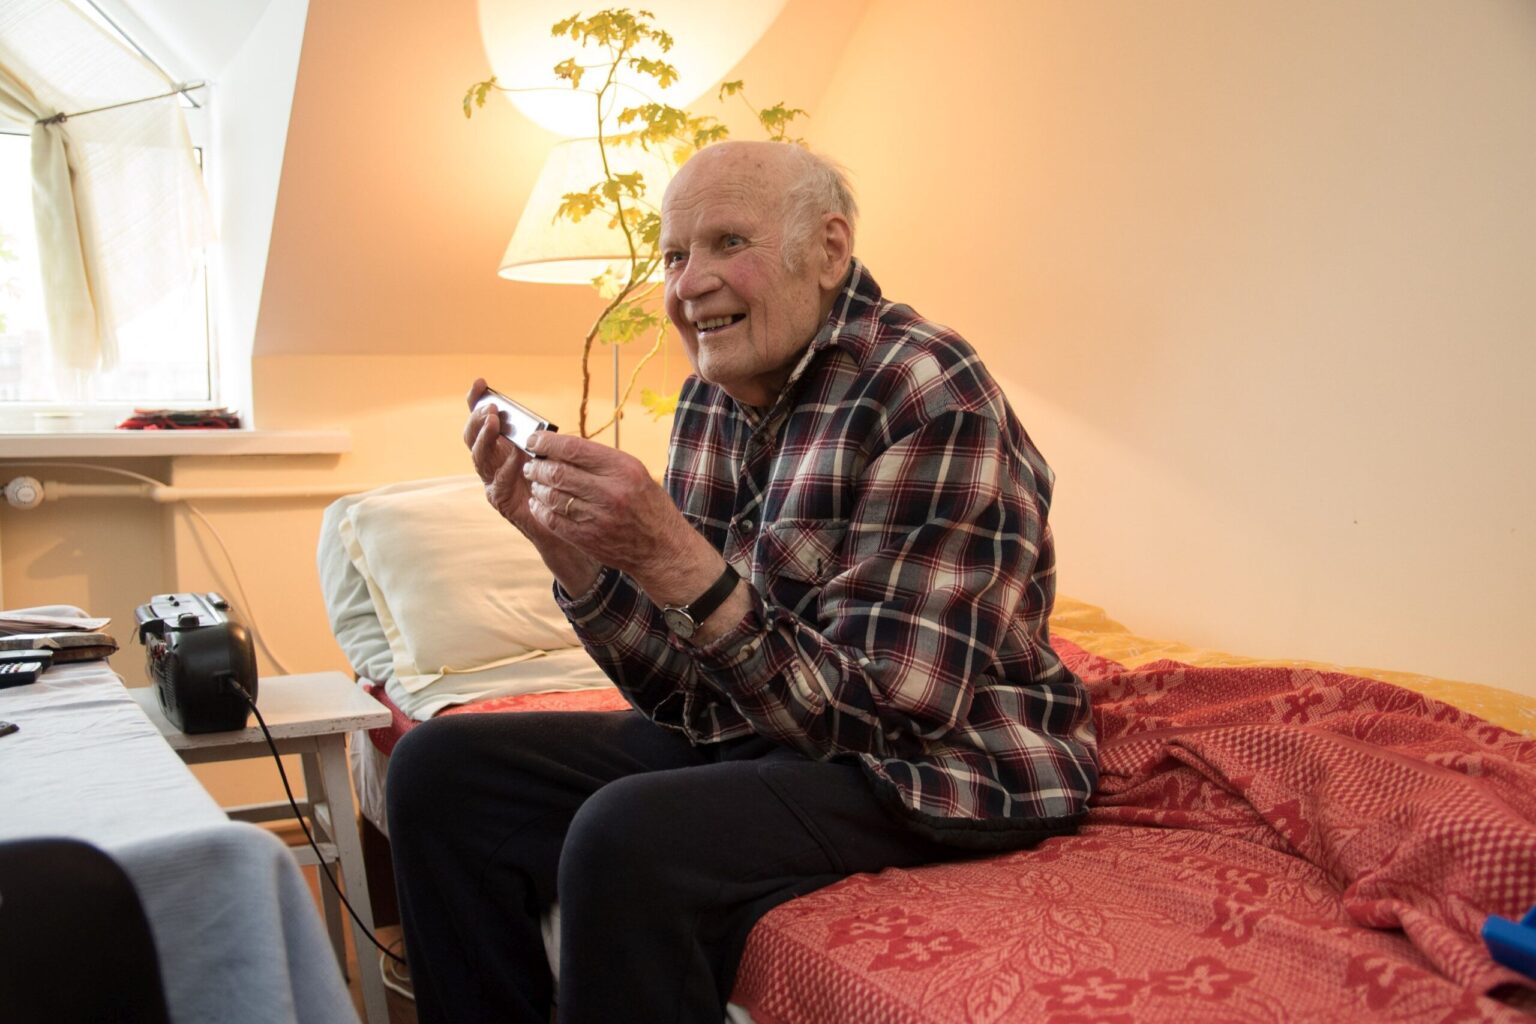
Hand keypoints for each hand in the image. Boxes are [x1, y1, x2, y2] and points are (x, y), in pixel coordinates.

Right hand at [463, 379, 598, 590]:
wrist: (567, 525)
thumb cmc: (560, 486)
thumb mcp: (553, 455)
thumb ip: (544, 442)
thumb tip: (544, 427)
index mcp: (502, 447)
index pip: (484, 421)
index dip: (477, 402)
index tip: (479, 382)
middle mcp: (493, 463)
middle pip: (473, 437)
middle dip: (477, 419)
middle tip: (489, 408)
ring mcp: (494, 482)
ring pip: (480, 458)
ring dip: (485, 438)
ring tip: (493, 422)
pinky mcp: (502, 502)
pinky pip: (497, 483)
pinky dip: (504, 469)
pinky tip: (513, 458)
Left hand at [520, 429, 721, 604]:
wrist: (662, 549)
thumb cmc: (649, 506)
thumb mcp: (635, 473)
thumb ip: (601, 461)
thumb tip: (563, 450)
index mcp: (623, 469)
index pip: (574, 448)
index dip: (547, 442)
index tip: (534, 440)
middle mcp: (610, 492)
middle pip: (558, 473)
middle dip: (538, 467)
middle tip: (532, 465)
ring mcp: (597, 518)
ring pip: (552, 497)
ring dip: (538, 488)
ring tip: (536, 483)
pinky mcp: (586, 538)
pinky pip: (553, 521)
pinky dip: (540, 510)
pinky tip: (539, 504)